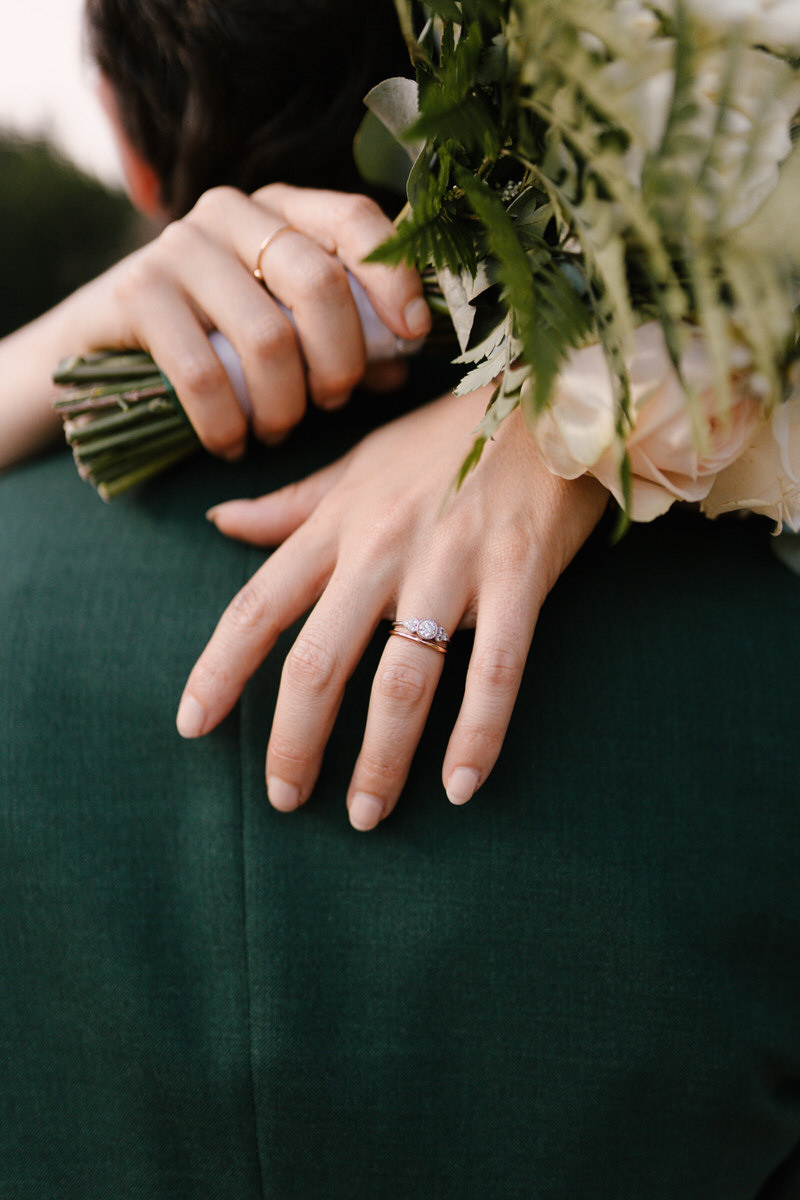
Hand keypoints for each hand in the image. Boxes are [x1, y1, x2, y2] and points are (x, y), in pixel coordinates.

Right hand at [79, 184, 428, 457]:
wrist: (99, 347)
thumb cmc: (213, 340)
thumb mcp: (283, 328)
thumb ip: (344, 338)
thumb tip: (401, 366)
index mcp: (279, 210)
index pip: (356, 220)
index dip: (396, 279)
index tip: (412, 336)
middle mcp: (230, 213)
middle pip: (318, 284)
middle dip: (339, 363)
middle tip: (330, 402)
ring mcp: (178, 247)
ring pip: (268, 339)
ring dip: (284, 406)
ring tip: (277, 430)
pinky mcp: (135, 293)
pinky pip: (205, 376)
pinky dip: (227, 426)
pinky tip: (231, 443)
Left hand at [176, 387, 607, 829]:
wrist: (552, 398)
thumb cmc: (448, 439)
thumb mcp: (360, 463)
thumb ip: (292, 506)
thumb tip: (221, 522)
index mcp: (339, 524)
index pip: (257, 606)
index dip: (218, 670)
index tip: (193, 725)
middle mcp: (383, 548)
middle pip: (320, 661)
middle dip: (295, 742)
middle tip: (286, 800)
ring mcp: (452, 565)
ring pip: (402, 682)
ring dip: (380, 761)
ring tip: (366, 814)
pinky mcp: (518, 578)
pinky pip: (495, 672)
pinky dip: (478, 735)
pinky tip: (461, 788)